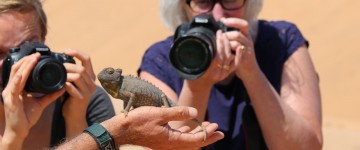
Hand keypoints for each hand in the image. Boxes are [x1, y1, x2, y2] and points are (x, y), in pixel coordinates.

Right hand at [1, 53, 63, 147]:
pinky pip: (14, 88)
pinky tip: (22, 74)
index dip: (27, 62)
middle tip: (37, 54)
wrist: (19, 131)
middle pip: (16, 69)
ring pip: (15, 76)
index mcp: (17, 88)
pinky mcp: (10, 101)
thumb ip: (50, 95)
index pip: (20, 70)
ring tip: (33, 59)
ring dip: (24, 67)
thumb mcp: (41, 102)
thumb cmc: (26, 117)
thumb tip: (62, 87)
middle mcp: (11, 89)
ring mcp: (9, 94)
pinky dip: (17, 80)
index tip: (38, 56)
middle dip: (26, 61)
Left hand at [61, 49, 96, 136]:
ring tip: (58, 76)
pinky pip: (72, 88)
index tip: (66, 51)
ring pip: (78, 77)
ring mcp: (88, 91)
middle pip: (81, 68)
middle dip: (68, 65)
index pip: (87, 59)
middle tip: (58, 67)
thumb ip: (71, 72)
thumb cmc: (71, 97)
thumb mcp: (74, 82)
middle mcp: (92, 82)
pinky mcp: (81, 98)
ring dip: (66, 74)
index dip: (77, 52)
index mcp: (90, 76)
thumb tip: (59, 60)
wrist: (74, 115)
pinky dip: (65, 85)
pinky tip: (60, 85)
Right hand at [102, 106, 223, 149]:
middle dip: (206, 136)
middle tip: (218, 131)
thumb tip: (195, 113)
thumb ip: (178, 113)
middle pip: (193, 143)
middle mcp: (170, 146)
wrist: (120, 130)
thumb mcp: (159, 114)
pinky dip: (185, 133)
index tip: (217, 128)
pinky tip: (188, 127)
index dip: (207, 134)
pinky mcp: (160, 141)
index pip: (195, 140)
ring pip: (186, 141)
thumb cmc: (138, 121)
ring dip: (197, 134)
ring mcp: (165, 144)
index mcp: (172, 141)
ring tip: (206, 127)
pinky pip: (177, 139)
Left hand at [220, 18, 260, 79]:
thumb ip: (232, 33)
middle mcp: (248, 42)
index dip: (234, 21)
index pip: (244, 24)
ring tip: (221, 46)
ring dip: (226, 43)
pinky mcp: (244, 59)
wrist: (250, 71)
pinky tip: (225, 52)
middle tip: (220, 36)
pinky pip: (236, 54)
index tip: (223, 20)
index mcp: (247, 36)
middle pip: (238, 34)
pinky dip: (229, 52)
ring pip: (236, 43)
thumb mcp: (238, 42)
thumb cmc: (240, 56)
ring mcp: (247, 51)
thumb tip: (222, 21)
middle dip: (227, 34)